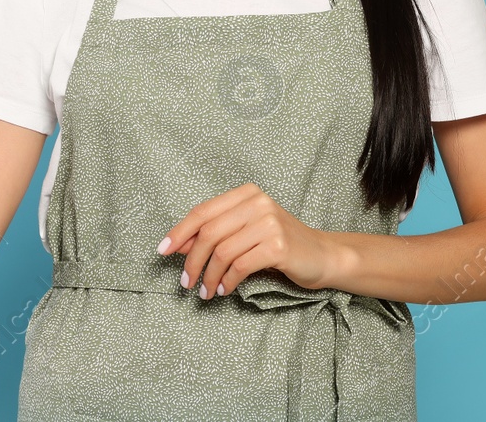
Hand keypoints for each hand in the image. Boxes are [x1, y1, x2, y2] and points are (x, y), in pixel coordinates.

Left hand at [157, 182, 337, 299]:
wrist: (322, 256)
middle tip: (185, 283)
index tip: (162, 251)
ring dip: (209, 276)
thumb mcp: (245, 234)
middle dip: (192, 261)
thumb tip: (180, 246)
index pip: (202, 212)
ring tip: (205, 292)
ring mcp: (269, 222)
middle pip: (209, 233)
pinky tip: (224, 290)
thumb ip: (215, 235)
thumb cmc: (279, 245)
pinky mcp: (278, 245)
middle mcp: (257, 202)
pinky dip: (227, 281)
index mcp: (246, 194)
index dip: (179, 232)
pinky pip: (240, 266)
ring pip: (222, 252)